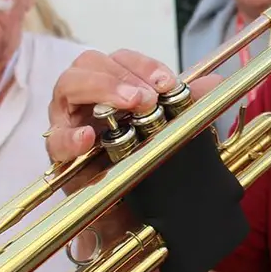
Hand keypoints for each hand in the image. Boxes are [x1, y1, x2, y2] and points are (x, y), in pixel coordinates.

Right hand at [46, 50, 223, 164]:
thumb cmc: (144, 160)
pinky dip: (70, 136)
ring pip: (67, 87)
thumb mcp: (170, 130)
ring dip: (101, 90)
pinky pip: (54, 140)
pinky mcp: (59, 153)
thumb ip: (188, 105)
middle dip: (122, 75)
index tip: (168, 83)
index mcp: (111, 84)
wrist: (129, 212)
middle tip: (147, 98)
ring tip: (131, 105)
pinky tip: (89, 137)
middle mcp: (85, 95)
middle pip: (90, 64)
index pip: (121, 59)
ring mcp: (67, 120)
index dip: (144, 66)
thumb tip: (215, 81)